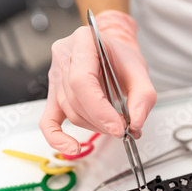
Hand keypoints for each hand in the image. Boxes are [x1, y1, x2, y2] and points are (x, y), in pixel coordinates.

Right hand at [39, 10, 156, 154]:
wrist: (112, 53)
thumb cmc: (121, 58)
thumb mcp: (140, 70)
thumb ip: (143, 97)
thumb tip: (135, 124)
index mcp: (83, 42)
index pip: (82, 81)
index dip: (100, 110)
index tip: (118, 127)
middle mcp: (63, 56)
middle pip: (76, 99)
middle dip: (101, 121)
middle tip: (122, 129)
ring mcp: (54, 77)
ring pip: (69, 111)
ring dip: (93, 126)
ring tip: (113, 126)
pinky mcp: (53, 96)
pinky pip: (48, 121)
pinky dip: (58, 138)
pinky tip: (73, 148)